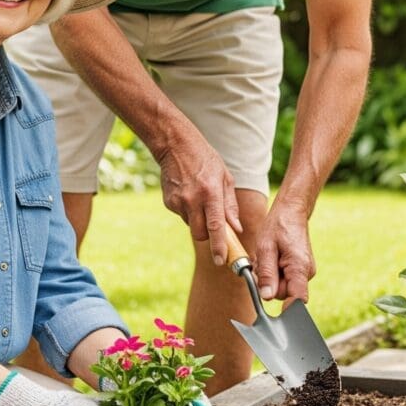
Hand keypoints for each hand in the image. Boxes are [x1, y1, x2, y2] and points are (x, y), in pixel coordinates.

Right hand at [156, 126, 238, 261]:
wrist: (176, 145)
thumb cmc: (206, 160)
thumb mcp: (225, 178)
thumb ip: (230, 205)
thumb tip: (236, 228)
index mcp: (211, 193)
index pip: (216, 227)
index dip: (220, 246)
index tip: (222, 260)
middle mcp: (193, 199)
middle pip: (200, 234)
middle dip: (208, 237)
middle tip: (213, 227)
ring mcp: (179, 201)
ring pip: (191, 225)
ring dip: (197, 220)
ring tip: (199, 199)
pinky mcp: (168, 202)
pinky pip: (181, 215)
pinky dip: (187, 211)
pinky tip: (188, 194)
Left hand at [253, 205, 315, 302]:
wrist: (291, 212)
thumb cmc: (278, 226)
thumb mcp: (265, 248)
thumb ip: (266, 274)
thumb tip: (266, 297)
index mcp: (300, 268)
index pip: (298, 300)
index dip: (285, 309)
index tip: (271, 305)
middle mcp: (306, 273)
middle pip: (283, 294)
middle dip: (267, 283)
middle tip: (261, 263)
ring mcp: (304, 272)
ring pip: (281, 286)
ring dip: (269, 276)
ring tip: (266, 257)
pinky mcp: (300, 270)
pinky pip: (283, 279)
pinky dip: (273, 272)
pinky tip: (271, 258)